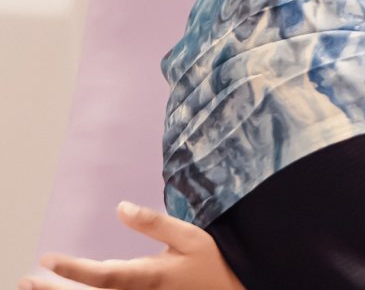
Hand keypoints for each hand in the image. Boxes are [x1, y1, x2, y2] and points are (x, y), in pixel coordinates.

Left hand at [18, 201, 243, 289]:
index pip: (103, 276)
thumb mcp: (190, 237)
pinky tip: (70, 289)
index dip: (73, 270)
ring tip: (35, 286)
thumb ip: (154, 223)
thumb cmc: (213, 264)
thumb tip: (120, 207)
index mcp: (149, 277)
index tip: (47, 260)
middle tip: (27, 281)